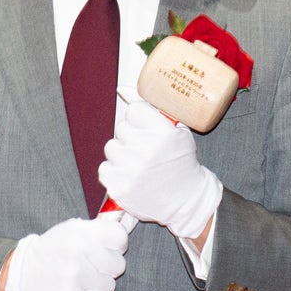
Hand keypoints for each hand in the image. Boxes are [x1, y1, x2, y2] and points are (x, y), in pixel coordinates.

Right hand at [0, 214, 129, 290]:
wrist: (20, 272)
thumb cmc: (51, 250)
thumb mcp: (70, 230)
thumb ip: (97, 230)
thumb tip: (125, 223)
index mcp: (80, 232)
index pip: (119, 237)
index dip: (117, 245)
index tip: (109, 249)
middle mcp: (79, 252)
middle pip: (118, 265)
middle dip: (107, 268)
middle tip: (93, 267)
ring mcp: (75, 276)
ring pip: (108, 286)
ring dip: (97, 286)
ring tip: (81, 280)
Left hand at [97, 90, 222, 241]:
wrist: (186, 200)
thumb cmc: (181, 164)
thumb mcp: (176, 132)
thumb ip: (149, 108)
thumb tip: (122, 89)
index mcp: (162, 133)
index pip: (134, 110)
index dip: (140, 120)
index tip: (148, 131)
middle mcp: (146, 149)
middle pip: (121, 127)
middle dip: (131, 137)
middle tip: (146, 151)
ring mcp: (130, 169)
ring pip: (111, 147)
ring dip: (122, 154)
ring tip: (138, 164)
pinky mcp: (119, 186)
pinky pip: (104, 168)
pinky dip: (114, 172)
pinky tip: (131, 176)